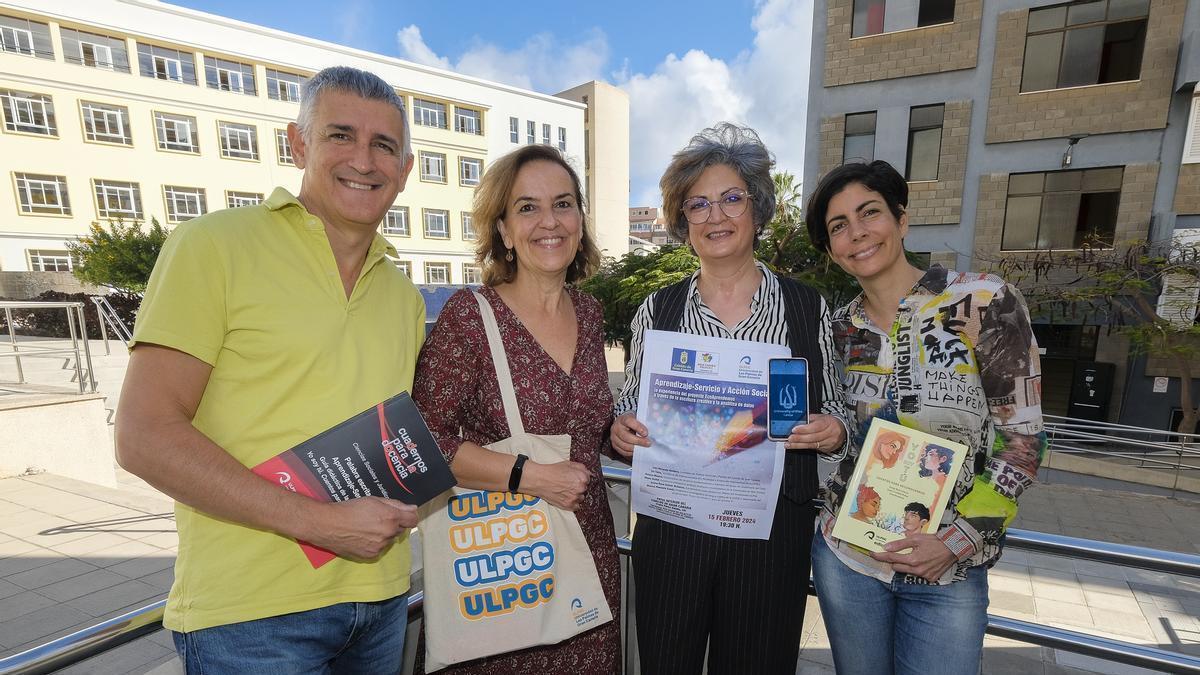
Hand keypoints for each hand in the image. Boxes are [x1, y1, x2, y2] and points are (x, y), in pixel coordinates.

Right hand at [302, 497, 416, 560]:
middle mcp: (388, 533)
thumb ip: (396, 505)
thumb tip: (412, 509)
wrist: (329, 525)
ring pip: (388, 540)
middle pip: (400, 529)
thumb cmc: (350, 509)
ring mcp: (380, 546)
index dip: (409, 516)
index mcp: (391, 518)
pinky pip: (379, 549)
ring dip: (383, 535)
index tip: (404, 514)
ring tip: (366, 527)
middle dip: (393, 524)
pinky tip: (362, 536)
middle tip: (377, 518)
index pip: (412, 520)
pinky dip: (374, 543)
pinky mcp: (371, 555)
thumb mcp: (374, 500)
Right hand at [521, 460, 589, 510]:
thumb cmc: (553, 471)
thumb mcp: (569, 464)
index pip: (588, 480)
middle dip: (579, 487)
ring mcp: (574, 498)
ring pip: (581, 498)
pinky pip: (576, 507)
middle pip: (585, 489)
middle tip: (569, 485)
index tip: (575, 479)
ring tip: (566, 491)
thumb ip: (581, 468)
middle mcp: (580, 488)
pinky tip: (566, 497)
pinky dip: (572, 503)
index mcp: (582, 477)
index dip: (581, 479)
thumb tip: (589, 473)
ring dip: (576, 495)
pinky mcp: (568, 505)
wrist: (540, 480)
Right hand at [610, 414, 649, 458]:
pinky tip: (637, 450)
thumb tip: (654, 425)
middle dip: (639, 441)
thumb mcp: (637, 418)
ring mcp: (614, 437)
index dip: (638, 427)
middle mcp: (616, 428)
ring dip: (636, 448)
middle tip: (648, 443)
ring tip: (644, 448)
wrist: (623, 424)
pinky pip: (623, 452)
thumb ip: (644, 421)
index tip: (646, 433)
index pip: (629, 422)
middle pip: (626, 436)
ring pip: (624, 446)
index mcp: (622, 419)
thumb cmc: (632, 421)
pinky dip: (631, 453)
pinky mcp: (614, 445)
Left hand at [784, 413, 845, 453]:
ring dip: (799, 445)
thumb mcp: (821, 417)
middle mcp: (830, 433)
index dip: (804, 429)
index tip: (794, 430)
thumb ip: (810, 419)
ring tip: (789, 444)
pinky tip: (797, 446)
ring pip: (812, 445)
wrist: (842, 430)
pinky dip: (804, 447)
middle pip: (813, 437)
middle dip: (800, 439)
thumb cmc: (830, 422)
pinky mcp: (827, 449)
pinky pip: (814, 449)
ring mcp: (830, 442)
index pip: (816, 427)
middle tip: (790, 438)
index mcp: (829, 422)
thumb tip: (798, 421)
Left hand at [870, 533, 957, 581]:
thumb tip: (886, 547)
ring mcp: (924, 576)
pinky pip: (917, 575)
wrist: (953, 548)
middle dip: (894, 560)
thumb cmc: (934, 541)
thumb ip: (900, 544)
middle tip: (896, 553)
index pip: (891, 558)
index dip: (880, 556)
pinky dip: (916, 569)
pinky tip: (923, 562)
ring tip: (913, 556)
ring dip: (905, 565)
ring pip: (906, 571)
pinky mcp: (930, 579)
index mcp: (912, 559)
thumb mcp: (916, 539)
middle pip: (897, 567)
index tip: (872, 554)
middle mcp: (917, 570)